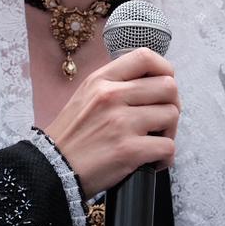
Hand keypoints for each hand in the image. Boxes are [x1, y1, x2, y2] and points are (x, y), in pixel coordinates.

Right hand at [40, 48, 178, 196]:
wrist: (52, 168)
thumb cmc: (71, 136)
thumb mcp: (86, 96)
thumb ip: (115, 84)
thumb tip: (151, 82)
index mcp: (102, 80)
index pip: (145, 57)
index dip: (164, 70)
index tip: (164, 85)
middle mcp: (112, 96)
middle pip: (168, 87)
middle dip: (171, 105)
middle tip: (161, 121)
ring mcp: (121, 123)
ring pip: (171, 115)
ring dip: (169, 132)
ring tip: (154, 142)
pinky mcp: (129, 150)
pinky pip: (168, 146)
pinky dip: (165, 157)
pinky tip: (152, 161)